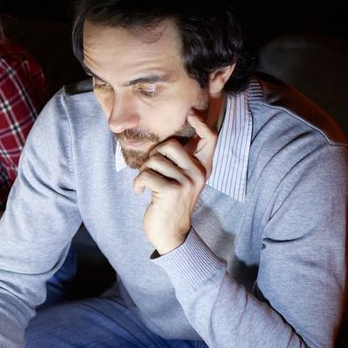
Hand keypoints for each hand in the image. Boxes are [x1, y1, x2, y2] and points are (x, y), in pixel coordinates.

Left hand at [132, 111, 217, 254]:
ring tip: (147, 185)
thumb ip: (182, 161)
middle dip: (153, 155)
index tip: (191, 113)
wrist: (171, 234)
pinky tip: (140, 192)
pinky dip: (137, 184)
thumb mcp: (182, 180)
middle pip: (170, 144)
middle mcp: (199, 173)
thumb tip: (171, 137)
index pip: (210, 139)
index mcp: (204, 168)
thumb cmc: (170, 202)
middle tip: (150, 171)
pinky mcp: (171, 191)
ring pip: (154, 160)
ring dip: (144, 172)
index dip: (202, 124)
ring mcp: (187, 182)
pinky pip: (146, 175)